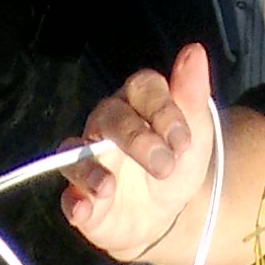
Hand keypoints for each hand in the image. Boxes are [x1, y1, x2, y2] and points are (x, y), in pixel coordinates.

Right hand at [61, 42, 217, 263]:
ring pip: (76, 153)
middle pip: (110, 117)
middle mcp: (106, 125)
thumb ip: (192, 94)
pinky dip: (74, 202)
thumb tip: (194, 51)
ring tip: (108, 187)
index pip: (143, 89)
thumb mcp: (196, 132)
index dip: (163, 111)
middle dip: (136, 139)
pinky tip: (83, 209)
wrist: (167, 214)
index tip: (184, 141)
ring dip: (89, 169)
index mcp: (137, 102)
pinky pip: (69, 196)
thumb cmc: (176, 165)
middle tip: (164, 166)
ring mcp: (89, 161)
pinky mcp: (80, 197)